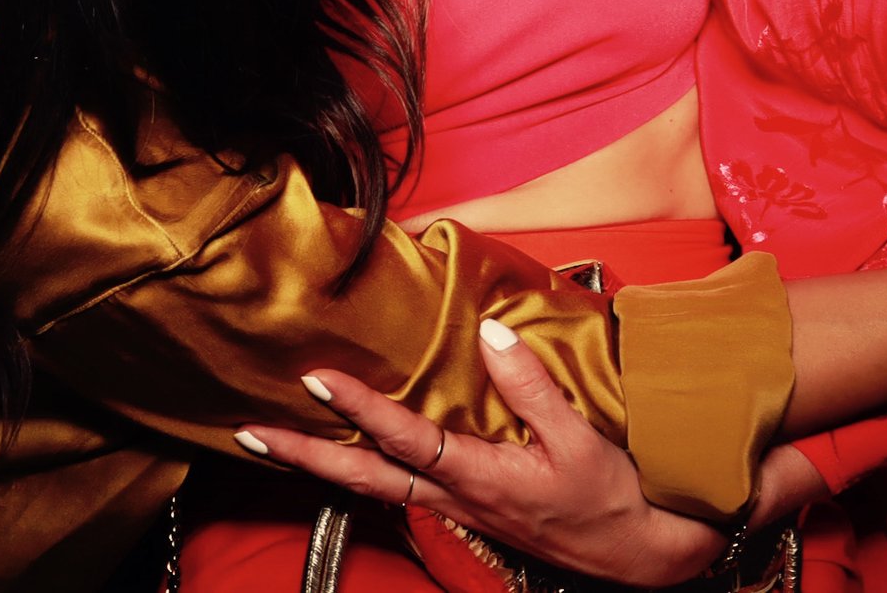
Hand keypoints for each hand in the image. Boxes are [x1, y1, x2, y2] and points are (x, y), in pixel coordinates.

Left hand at [234, 320, 723, 586]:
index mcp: (480, 477)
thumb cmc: (610, 496)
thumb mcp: (580, 438)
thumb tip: (490, 333)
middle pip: (364, 477)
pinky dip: (360, 470)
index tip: (318, 377)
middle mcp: (455, 496)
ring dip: (322, 463)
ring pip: (373, 485)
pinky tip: (342, 455)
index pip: (406, 439)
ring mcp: (456, 506)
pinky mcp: (465, 506)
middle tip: (249, 434)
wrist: (637, 554)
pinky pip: (398, 488)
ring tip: (275, 441)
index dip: (361, 407)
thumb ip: (532, 386)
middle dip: (305, 456)